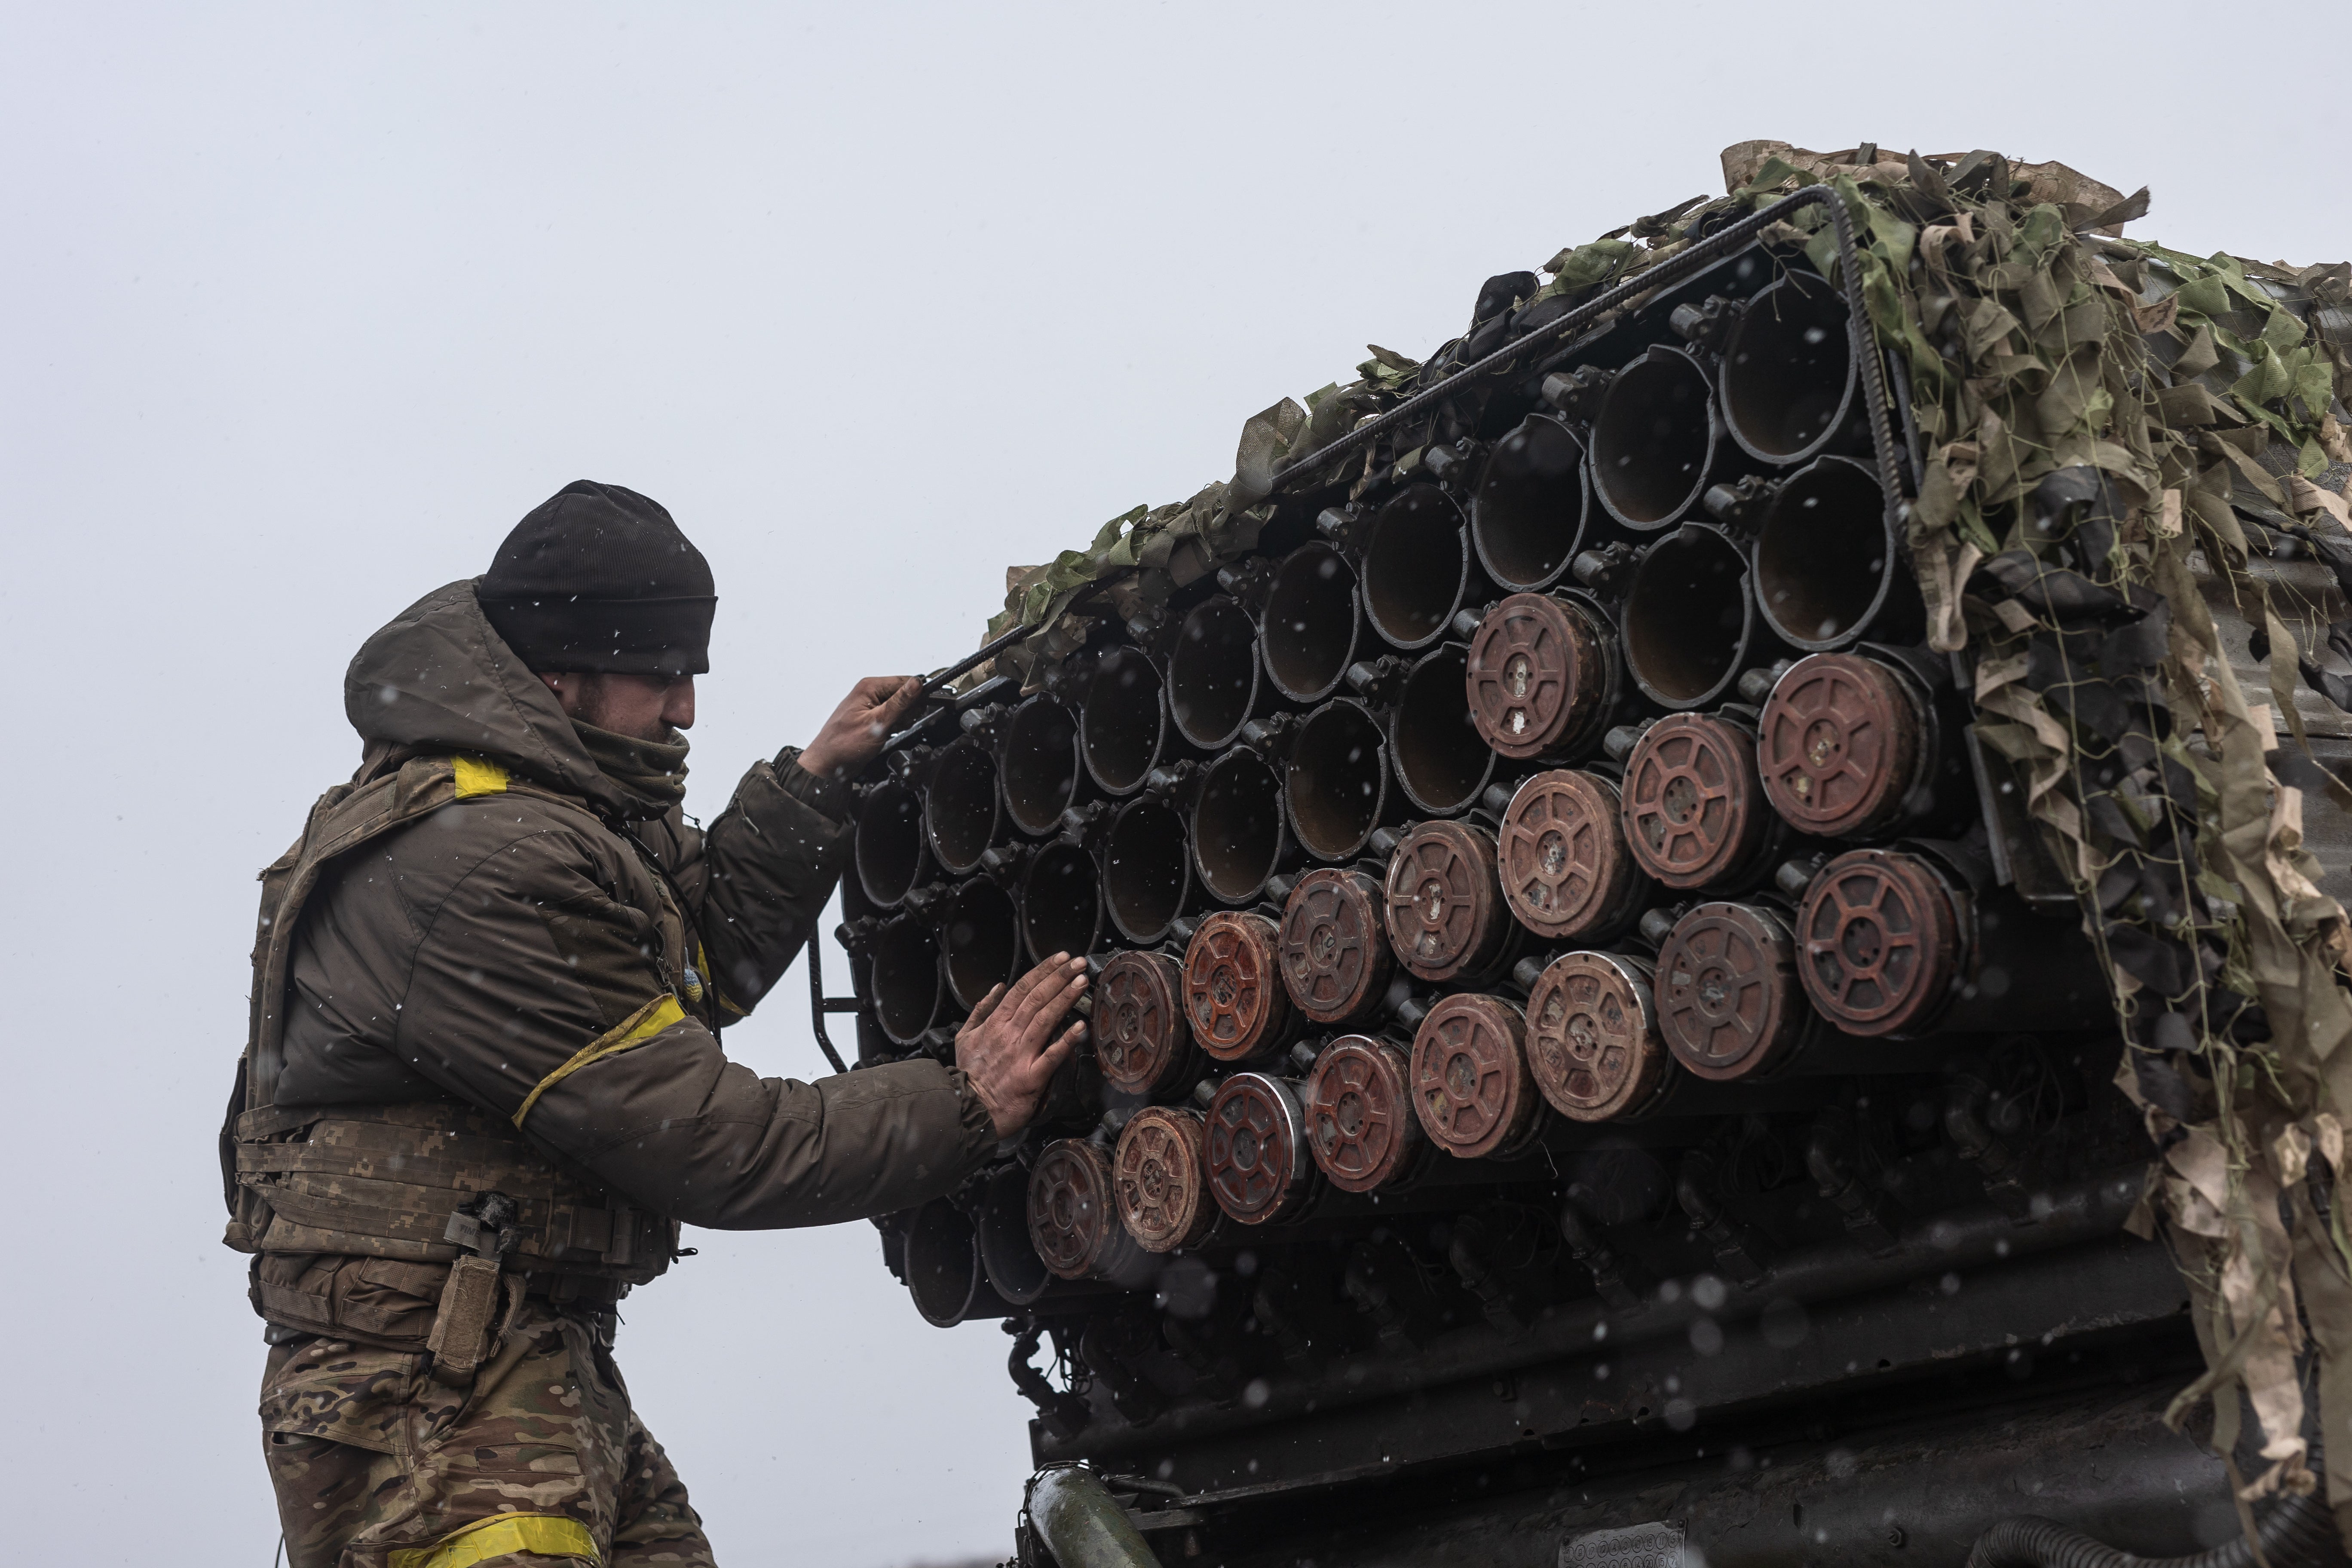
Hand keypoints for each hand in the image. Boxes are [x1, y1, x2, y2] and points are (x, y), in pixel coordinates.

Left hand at [799, 675, 923, 782]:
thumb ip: (899, 703)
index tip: (919, 710)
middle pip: (903, 693)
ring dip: (902, 719)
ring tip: (891, 730)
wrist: (829, 763)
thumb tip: (916, 684)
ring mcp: (869, 705)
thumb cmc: (843, 744)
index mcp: (869, 686)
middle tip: (900, 724)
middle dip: (908, 710)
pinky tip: (888, 733)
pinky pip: (891, 716)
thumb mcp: (878, 722)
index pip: (905, 681)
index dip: (916, 695)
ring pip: (898, 706)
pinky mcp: (871, 716)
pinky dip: (895, 724)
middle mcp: (869, 692)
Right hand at [955, 953, 1088, 1138]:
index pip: (1021, 989)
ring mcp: (1021, 1055)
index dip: (1043, 971)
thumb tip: (997, 988)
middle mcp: (1009, 1035)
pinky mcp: (1031, 1077)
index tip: (1059, 958)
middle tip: (1078, 963)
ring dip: (1065, 998)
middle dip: (1059, 978)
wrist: (966, 1110)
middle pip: (1036, 999)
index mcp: (994, 1024)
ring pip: (1045, 1019)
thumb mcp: (964, 1037)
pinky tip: (1081, 1027)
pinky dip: (1067, 1040)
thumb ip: (980, 1011)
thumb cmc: (968, 1075)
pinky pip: (1052, 1056)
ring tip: (1082, 982)